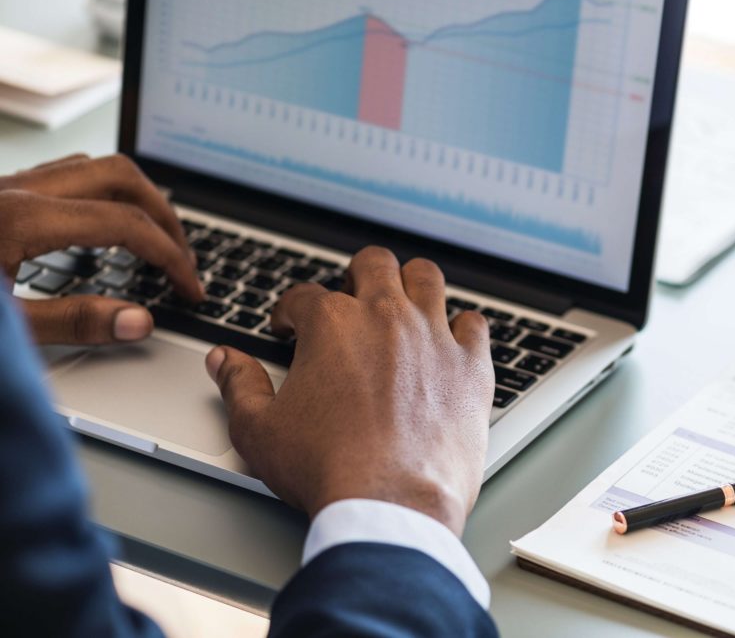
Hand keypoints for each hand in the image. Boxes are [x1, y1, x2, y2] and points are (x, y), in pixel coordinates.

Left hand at [0, 154, 202, 344]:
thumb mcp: (4, 328)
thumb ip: (71, 322)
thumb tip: (139, 320)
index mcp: (20, 217)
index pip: (125, 223)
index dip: (169, 257)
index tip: (188, 287)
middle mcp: (15, 189)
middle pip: (120, 176)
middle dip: (164, 216)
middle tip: (182, 258)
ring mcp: (3, 186)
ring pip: (92, 167)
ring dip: (134, 199)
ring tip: (152, 239)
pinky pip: (62, 177)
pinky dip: (99, 197)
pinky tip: (100, 232)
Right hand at [204, 247, 493, 533]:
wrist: (389, 504)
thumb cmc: (326, 469)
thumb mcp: (259, 430)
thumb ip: (239, 385)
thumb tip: (224, 359)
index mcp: (332, 324)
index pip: (305, 296)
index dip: (291, 312)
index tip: (290, 328)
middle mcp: (386, 316)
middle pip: (374, 264)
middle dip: (357, 276)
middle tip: (352, 301)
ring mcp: (434, 336)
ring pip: (427, 277)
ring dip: (411, 284)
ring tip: (403, 303)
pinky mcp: (471, 365)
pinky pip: (475, 324)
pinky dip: (462, 328)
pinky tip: (451, 342)